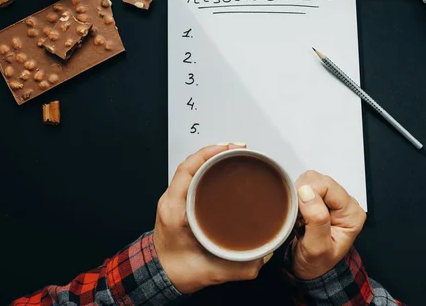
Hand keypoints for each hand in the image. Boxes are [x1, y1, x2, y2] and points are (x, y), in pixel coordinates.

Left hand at [153, 143, 269, 293]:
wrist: (161, 277)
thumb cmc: (177, 271)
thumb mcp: (211, 271)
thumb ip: (239, 267)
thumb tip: (263, 256)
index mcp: (174, 210)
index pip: (186, 171)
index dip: (207, 154)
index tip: (227, 148)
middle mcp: (172, 200)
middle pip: (191, 164)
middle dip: (215, 151)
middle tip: (239, 148)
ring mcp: (175, 200)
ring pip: (192, 169)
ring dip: (212, 158)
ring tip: (234, 154)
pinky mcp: (181, 203)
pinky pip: (193, 178)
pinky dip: (208, 169)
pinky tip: (223, 169)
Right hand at [291, 170, 365, 279]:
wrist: (309, 271)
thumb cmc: (316, 264)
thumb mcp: (317, 248)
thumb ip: (316, 220)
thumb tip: (307, 192)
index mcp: (351, 213)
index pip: (327, 185)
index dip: (308, 195)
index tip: (300, 215)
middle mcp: (345, 203)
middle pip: (318, 180)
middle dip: (302, 196)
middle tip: (300, 219)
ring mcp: (332, 200)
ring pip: (309, 180)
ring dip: (298, 197)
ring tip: (299, 218)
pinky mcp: (320, 199)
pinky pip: (303, 186)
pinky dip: (295, 197)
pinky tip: (298, 214)